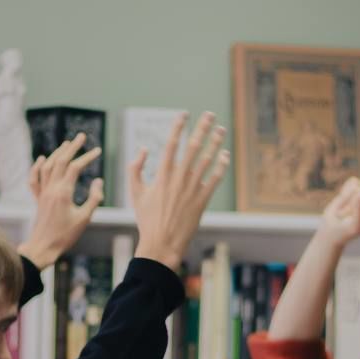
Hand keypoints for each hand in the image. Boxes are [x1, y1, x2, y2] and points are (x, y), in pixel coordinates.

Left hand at [17, 133, 103, 269]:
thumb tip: (97, 181)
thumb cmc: (65, 236)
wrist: (43, 247)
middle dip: (72, 147)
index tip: (98, 151)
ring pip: (47, 166)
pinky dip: (37, 167)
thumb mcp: (84, 218)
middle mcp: (51, 189)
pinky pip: (34, 179)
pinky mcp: (38, 199)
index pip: (75, 168)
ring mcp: (42, 193)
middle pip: (60, 161)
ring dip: (57, 153)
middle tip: (81, 136)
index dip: (87, 157)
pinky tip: (42, 159)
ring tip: (66, 144)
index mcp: (63, 193)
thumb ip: (94, 198)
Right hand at [130, 111, 229, 271]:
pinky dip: (220, 167)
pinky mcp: (202, 200)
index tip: (185, 114)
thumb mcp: (135, 192)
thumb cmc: (146, 218)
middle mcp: (179, 178)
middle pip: (193, 146)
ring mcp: (192, 189)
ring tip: (221, 130)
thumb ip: (135, 168)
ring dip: (215, 143)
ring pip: (207, 160)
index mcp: (162, 174)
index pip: (172, 143)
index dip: (179, 126)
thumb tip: (143, 149)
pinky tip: (225, 156)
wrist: (161, 243)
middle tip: (210, 115)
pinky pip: (214, 180)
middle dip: (203, 128)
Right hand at [318, 177, 359, 247]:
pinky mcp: (356, 186)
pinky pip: (352, 182)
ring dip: (348, 202)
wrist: (332, 229)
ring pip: (359, 188)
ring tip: (345, 213)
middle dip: (359, 201)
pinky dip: (344, 194)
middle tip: (351, 211)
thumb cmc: (347, 230)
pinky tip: (342, 204)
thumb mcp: (355, 225)